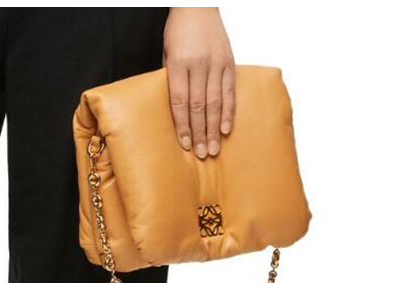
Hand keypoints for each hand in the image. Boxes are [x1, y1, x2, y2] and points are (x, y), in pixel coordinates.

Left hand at [164, 8, 234, 157]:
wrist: (197, 6)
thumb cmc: (177, 33)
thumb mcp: (167, 55)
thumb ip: (171, 82)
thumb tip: (174, 113)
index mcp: (178, 64)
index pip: (180, 102)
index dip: (183, 126)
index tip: (185, 145)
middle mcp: (199, 64)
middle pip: (199, 106)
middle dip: (200, 133)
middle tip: (202, 154)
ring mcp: (216, 63)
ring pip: (215, 102)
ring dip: (214, 129)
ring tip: (214, 148)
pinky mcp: (229, 62)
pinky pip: (230, 91)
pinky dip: (229, 112)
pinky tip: (226, 129)